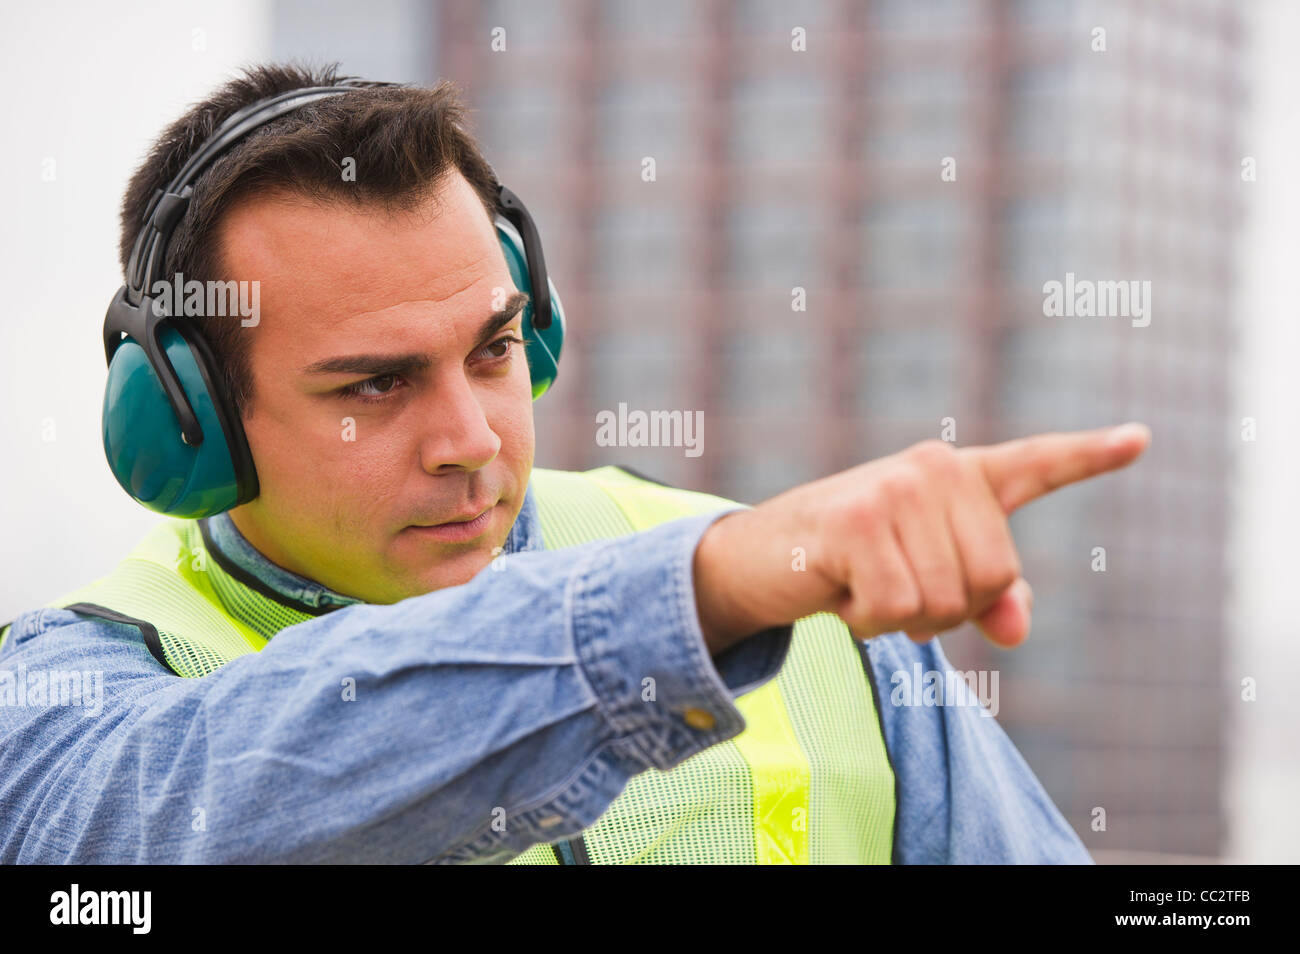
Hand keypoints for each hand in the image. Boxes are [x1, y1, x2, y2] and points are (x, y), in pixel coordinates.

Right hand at [693, 422, 1150, 651]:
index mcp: (960, 474)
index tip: (1140, 439)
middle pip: (994, 578)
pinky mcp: (856, 520)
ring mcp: (895, 488)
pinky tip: (842, 591)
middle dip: (949, 608)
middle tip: (896, 586)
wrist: (764, 556)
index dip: (1091, 455)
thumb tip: (1016, 629)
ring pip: (946, 601)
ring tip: (865, 586)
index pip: (1037, 463)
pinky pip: (899, 609)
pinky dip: (870, 621)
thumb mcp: (929, 579)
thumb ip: (988, 600)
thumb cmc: (854, 564)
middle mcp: (935, 467)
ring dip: (905, 619)